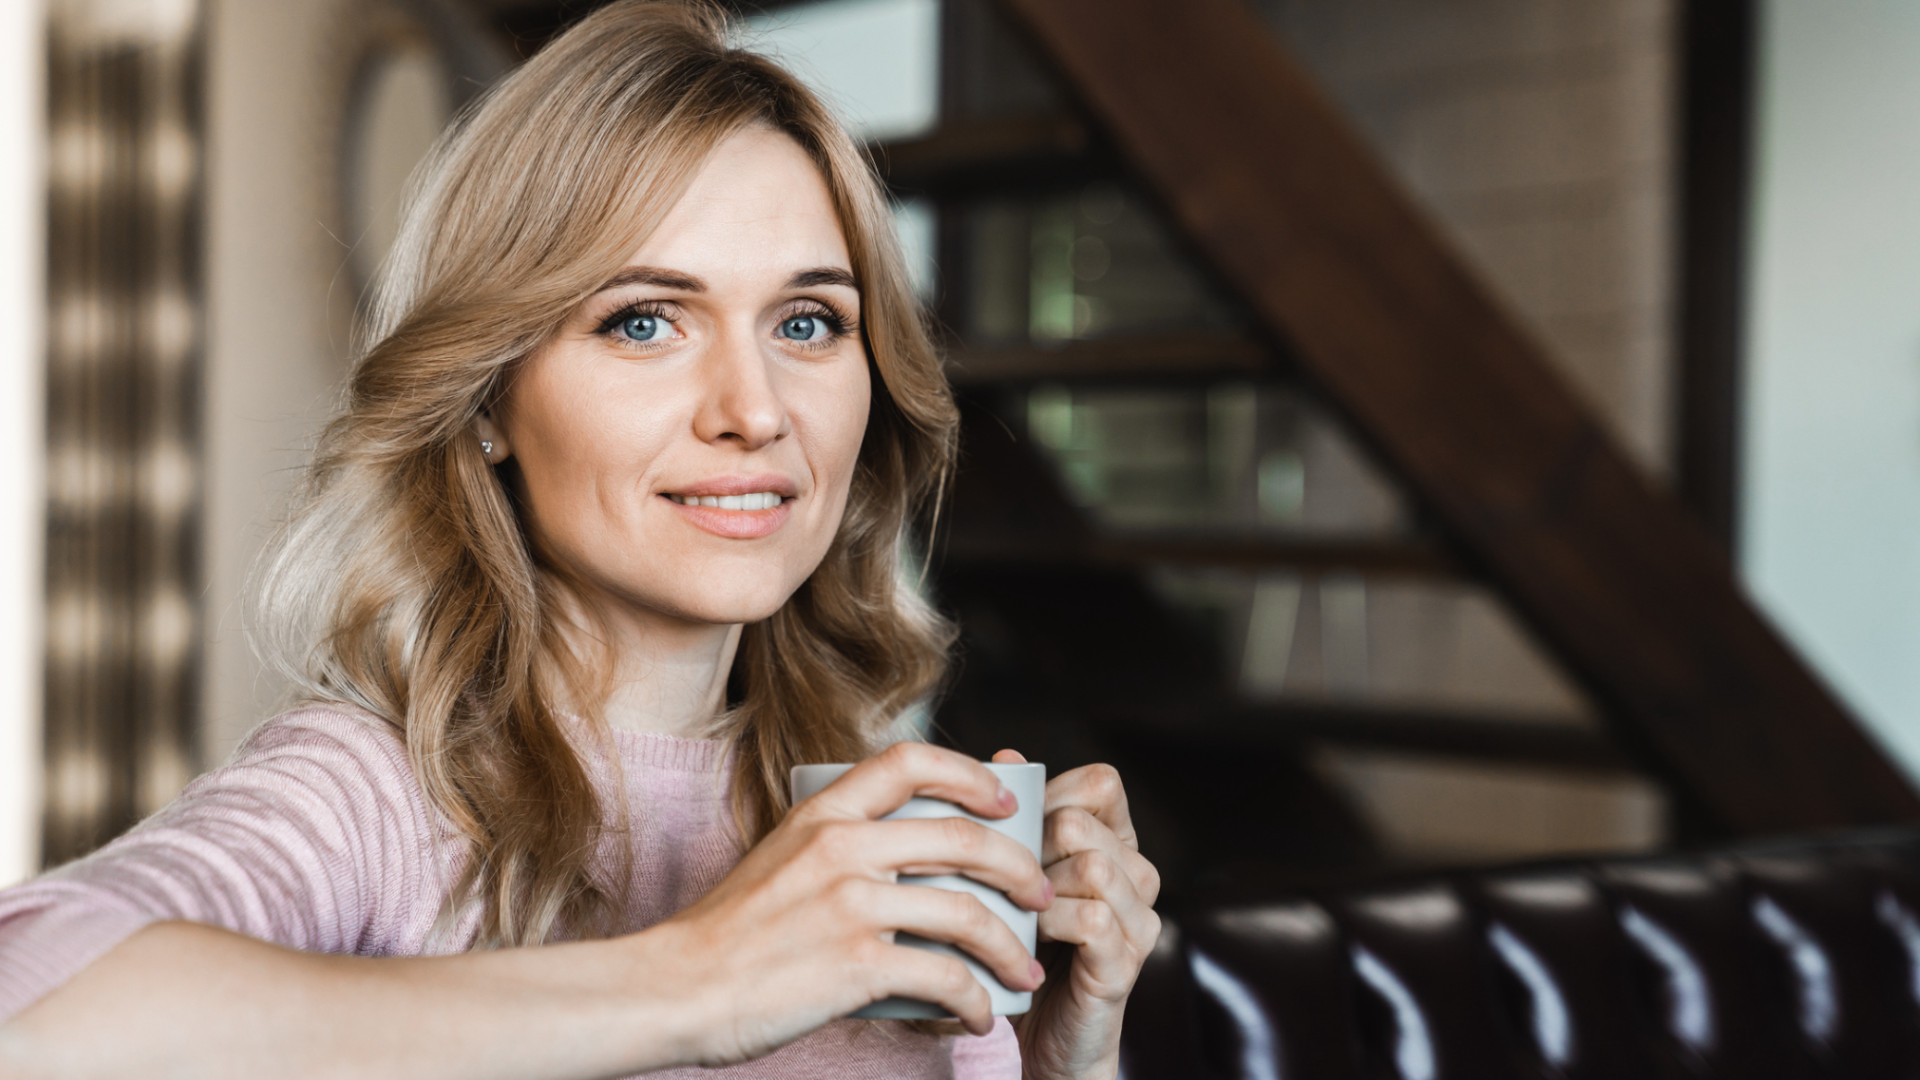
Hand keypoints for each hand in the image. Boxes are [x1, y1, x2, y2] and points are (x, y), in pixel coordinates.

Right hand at [646, 741, 1051, 1066]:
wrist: (676, 986)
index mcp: (823, 812)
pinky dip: (975, 999)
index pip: (911, 761)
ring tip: (1026, 970)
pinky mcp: (857, 963)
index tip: (1003, 801)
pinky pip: (945, 976)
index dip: (971, 775)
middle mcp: (842, 846)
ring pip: (968, 913)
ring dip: (1011, 947)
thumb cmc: (728, 934)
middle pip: (963, 837)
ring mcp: (852, 903)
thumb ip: (838, 845)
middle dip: (1019, 868)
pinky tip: (980, 1013)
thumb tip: (908, 859)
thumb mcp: (780, 858)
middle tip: (1039, 894)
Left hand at [993, 750, 1160, 1079]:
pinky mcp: (1125, 962)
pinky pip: (1093, 917)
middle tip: (1005, 883)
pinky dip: (1049, 924)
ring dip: (1038, 888)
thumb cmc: (1027, 950)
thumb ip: (1017, 819)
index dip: (1052, 795)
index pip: (1102, 783)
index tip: (1015, 830)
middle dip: (1031, 848)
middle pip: (1085, 822)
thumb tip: (1006, 756)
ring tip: (1016, 914)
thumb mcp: (1016, 878)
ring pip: (1092, 865)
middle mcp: (1141, 876)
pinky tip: (1026, 941)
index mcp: (1119, 845)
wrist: (1045, 1039)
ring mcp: (1140, 920)